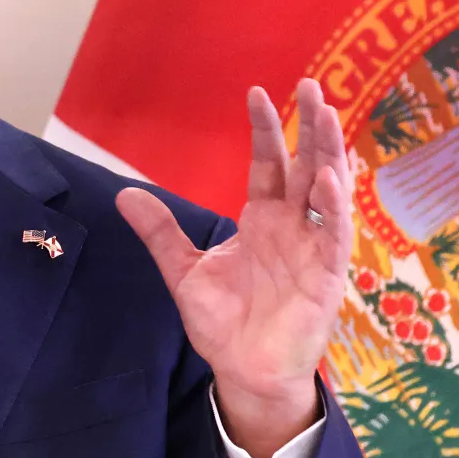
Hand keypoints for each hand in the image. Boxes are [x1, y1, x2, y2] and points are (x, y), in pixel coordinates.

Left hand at [116, 79, 353, 457]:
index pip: (269, 163)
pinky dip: (333, 207)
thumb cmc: (223, 323)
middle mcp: (292, 226)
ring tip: (327, 114)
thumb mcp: (184, 271)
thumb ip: (160, 232)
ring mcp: (312, 248)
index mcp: (262, 219)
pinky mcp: (326, 275)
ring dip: (329, 153)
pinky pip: (334, 235)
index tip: (257, 93)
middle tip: (309, 85)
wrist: (242, 371)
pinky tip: (327, 178)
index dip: (265, 130)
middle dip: (309, 126)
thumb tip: (124, 195)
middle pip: (305, 165)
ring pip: (328, 191)